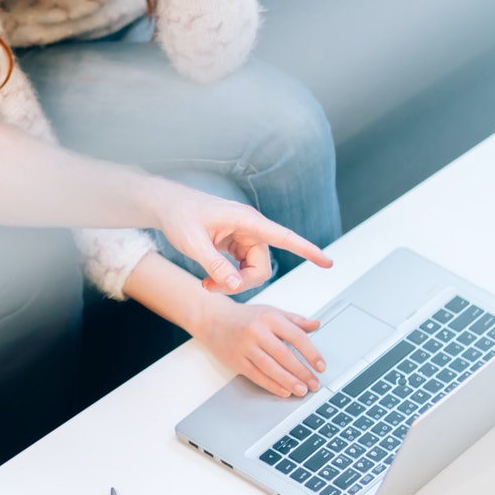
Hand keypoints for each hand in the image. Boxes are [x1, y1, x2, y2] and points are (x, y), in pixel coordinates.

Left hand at [150, 182, 333, 294]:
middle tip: (212, 287)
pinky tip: (210, 280)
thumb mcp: (193, 243)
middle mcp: (250, 229)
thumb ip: (214, 266)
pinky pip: (243, 269)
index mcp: (247, 221)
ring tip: (206, 284)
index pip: (284, 237)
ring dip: (233, 283)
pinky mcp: (237, 245)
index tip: (327, 262)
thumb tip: (234, 285)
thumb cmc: (180, 216)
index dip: (307, 250)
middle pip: (262, 267)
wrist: (168, 206)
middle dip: (241, 284)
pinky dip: (228, 279)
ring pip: (253, 271)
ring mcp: (244, 237)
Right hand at [197, 299, 325, 397]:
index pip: (296, 336)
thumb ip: (295, 320)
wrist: (213, 319)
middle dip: (302, 372)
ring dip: (288, 381)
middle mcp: (257, 331)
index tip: (321, 366)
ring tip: (302, 390)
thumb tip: (316, 324)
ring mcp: (245, 347)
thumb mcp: (271, 312)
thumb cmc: (245, 317)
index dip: (311, 353)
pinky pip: (257, 375)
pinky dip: (272, 385)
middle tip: (314, 383)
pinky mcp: (236, 360)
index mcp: (270, 318)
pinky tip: (284, 391)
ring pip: (271, 367)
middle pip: (284, 355)